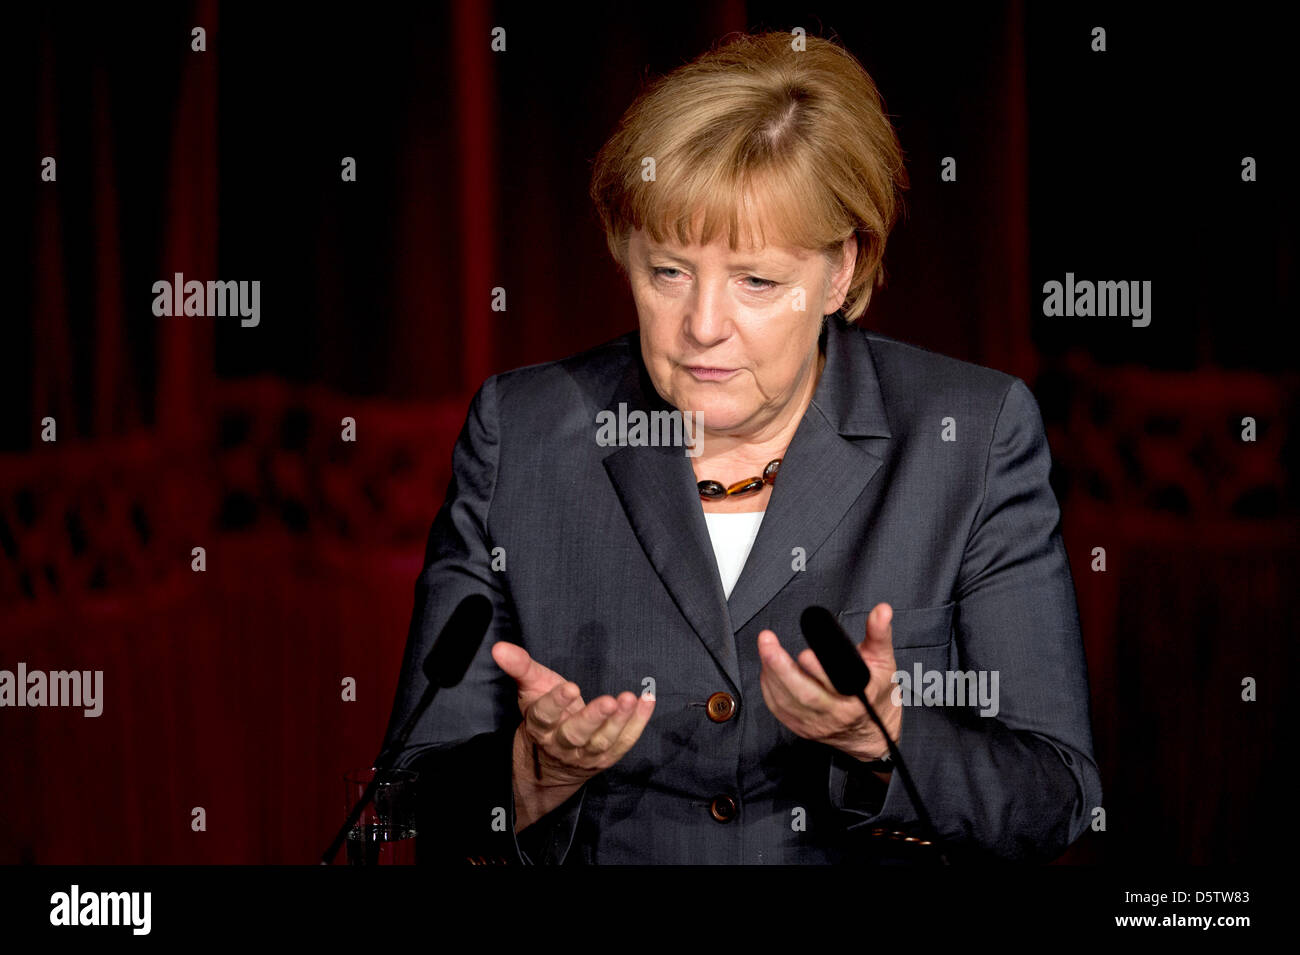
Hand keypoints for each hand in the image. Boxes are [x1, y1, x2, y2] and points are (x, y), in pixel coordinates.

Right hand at [491, 641, 654, 829]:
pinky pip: (625, 741)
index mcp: (540, 727)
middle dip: (593, 718)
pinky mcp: (608, 757)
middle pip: (576, 734)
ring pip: (602, 741)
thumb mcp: (530, 688)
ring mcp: (586, 754)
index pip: (545, 716)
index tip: (570, 687)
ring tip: (628, 699)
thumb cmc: (544, 713)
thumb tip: (499, 647)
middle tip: (609, 700)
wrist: (552, 760)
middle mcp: (562, 744)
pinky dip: (638, 723)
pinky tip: (647, 700)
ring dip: (619, 721)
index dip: (556, 703)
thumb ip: (519, 666)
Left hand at [757, 602, 900, 764]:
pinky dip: (770, 687)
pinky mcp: (802, 728)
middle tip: (768, 642)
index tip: (806, 653)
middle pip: (804, 694)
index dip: (818, 669)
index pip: (836, 685)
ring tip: (766, 648)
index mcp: (858, 697)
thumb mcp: (884, 661)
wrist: (873, 733)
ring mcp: (817, 724)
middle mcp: (836, 714)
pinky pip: (779, 709)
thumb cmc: (877, 695)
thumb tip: (881, 611)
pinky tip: (768, 669)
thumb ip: (879, 634)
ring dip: (772, 673)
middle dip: (781, 667)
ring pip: (787, 701)